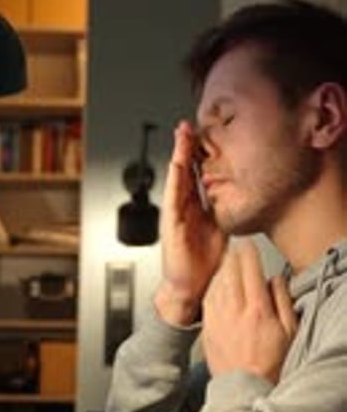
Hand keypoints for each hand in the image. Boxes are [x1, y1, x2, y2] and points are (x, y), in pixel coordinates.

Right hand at [154, 120, 226, 325]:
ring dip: (178, 156)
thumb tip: (240, 194)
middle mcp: (182, 207)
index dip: (198, 154)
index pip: (195, 174)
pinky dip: (175, 180)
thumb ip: (223, 209)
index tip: (203, 135)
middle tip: (187, 126)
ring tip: (181, 137)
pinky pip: (173, 197)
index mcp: (194, 206)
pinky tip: (177, 166)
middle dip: (185, 147)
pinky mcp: (171, 224)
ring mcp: (175, 214)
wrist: (190, 285)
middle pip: (183, 170)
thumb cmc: (202, 261)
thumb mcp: (219, 227)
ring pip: (176, 178)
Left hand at [201, 239, 297, 382]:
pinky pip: (207, 300)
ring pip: (216, 284)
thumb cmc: (270, 363)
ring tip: (225, 263)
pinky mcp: (208, 329)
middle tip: (235, 249)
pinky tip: (215, 285)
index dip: (249, 253)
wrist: (244, 387)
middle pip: (230, 273)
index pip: (250, 270)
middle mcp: (234, 311)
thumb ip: (282, 301)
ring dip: (220, 270)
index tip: (248, 245)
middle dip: (232, 257)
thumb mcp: (289, 331)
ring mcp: (218, 320)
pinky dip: (211, 287)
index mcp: (257, 310)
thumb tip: (274, 280)